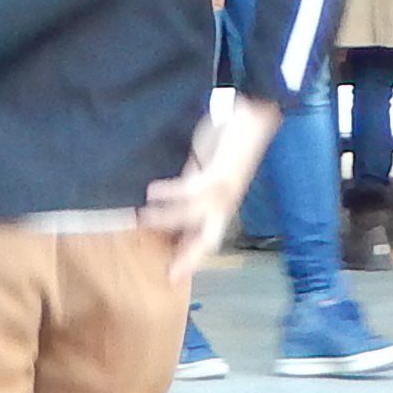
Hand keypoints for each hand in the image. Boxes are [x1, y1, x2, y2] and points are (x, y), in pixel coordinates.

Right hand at [141, 96, 280, 264]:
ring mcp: (223, 191)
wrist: (251, 116)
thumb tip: (168, 204)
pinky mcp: (219, 174)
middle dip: (189, 258)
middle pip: (207, 241)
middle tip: (169, 273)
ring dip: (166, 219)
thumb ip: (190, 189)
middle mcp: (224, 204)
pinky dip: (170, 193)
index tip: (171, 276)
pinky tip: (152, 192)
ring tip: (141, 217)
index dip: (189, 258)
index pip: (204, 239)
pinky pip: (191, 191)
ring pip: (192, 216)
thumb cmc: (227, 141)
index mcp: (220, 206)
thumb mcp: (205, 171)